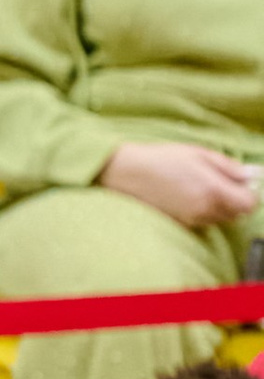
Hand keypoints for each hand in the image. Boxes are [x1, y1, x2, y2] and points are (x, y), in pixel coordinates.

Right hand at [101, 141, 260, 229]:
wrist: (128, 173)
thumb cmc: (162, 159)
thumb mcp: (199, 154)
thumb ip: (228, 167)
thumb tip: (250, 175)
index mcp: (213, 190)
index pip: (248, 204)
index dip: (249, 193)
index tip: (242, 183)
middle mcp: (205, 210)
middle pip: (236, 214)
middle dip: (235, 200)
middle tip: (221, 182)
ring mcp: (192, 219)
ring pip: (220, 219)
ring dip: (219, 206)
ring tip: (202, 187)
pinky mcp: (181, 224)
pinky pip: (203, 221)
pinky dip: (204, 211)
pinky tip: (189, 195)